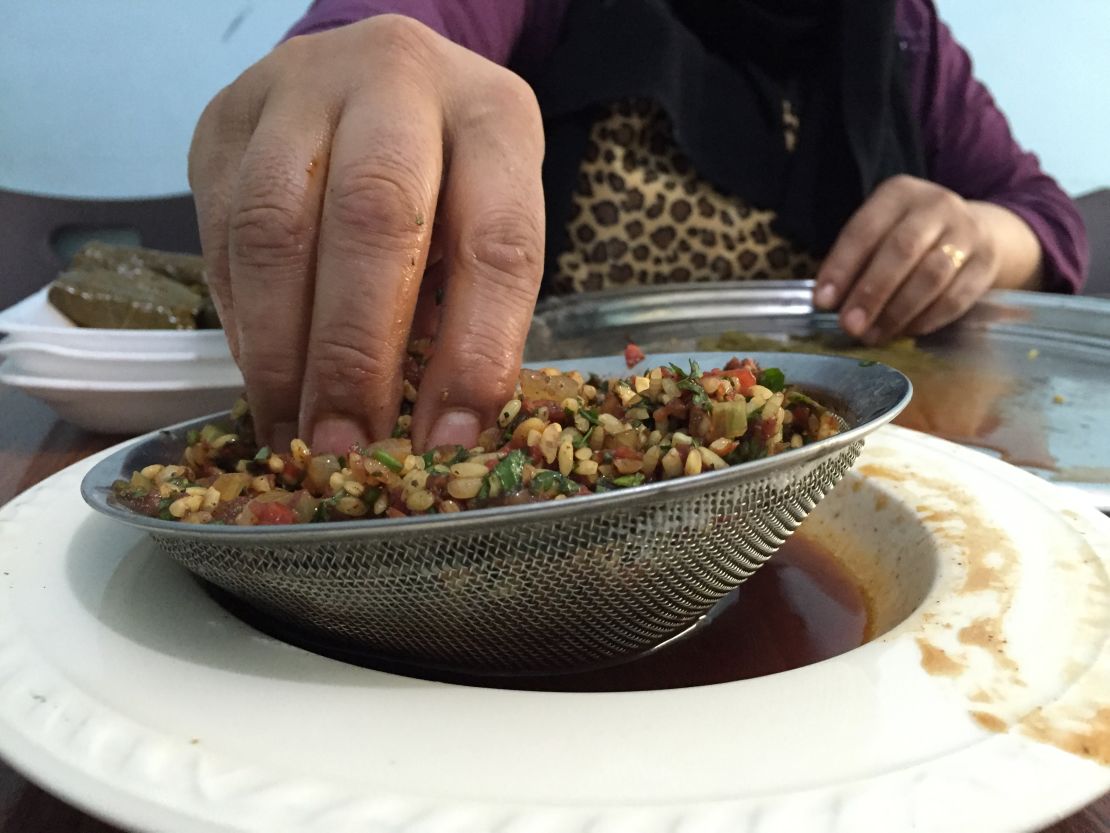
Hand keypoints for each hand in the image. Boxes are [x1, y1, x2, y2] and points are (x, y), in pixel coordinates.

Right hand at [188, 15, 544, 452]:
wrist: (369, 77)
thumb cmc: (447, 169)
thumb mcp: (486, 216)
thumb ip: (469, 304)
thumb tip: (432, 430)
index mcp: (491, 118)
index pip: (497, 240)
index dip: (474, 351)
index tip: (445, 440)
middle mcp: (395, 84)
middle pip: (372, 217)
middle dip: (355, 353)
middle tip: (348, 445)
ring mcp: (298, 92)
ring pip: (274, 225)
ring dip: (282, 350)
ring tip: (294, 431)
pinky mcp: (224, 122)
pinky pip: (220, 232)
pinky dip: (244, 322)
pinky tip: (265, 377)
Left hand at [813, 175, 1042, 343]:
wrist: (973, 230)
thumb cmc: (909, 236)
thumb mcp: (880, 232)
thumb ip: (856, 261)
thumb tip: (828, 303)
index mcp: (899, 194)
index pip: (865, 229)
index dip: (842, 267)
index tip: (823, 302)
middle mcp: (936, 205)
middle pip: (902, 250)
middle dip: (871, 292)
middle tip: (849, 325)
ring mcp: (967, 232)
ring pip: (932, 275)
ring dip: (897, 311)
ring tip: (873, 335)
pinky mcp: (986, 263)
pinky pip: (956, 297)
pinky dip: (927, 319)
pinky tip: (905, 332)